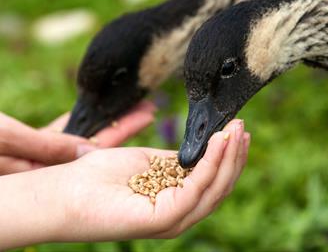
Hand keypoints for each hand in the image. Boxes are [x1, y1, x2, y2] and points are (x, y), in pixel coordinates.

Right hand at [0, 100, 155, 173]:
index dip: (124, 136)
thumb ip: (43, 146)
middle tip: (151, 108)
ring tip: (138, 103)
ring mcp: (36, 153)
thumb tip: (88, 152)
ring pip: (82, 135)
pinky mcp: (25, 139)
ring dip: (108, 119)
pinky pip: (62, 128)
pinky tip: (102, 106)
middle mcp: (44, 165)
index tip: (148, 120)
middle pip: (95, 145)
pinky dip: (83, 116)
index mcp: (42, 170)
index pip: (94, 155)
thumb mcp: (2, 137)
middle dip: (124, 126)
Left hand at [58, 119, 248, 241]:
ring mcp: (172, 220)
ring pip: (214, 189)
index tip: (237, 130)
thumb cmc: (100, 176)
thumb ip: (176, 161)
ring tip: (236, 130)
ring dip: (228, 157)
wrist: (65, 192)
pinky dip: (211, 162)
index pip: (212, 181)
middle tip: (242, 126)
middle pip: (220, 186)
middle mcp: (179, 214)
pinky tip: (217, 141)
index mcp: (174, 201)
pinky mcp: (163, 219)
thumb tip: (203, 148)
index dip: (228, 156)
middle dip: (234, 155)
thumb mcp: (148, 162)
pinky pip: (196, 188)